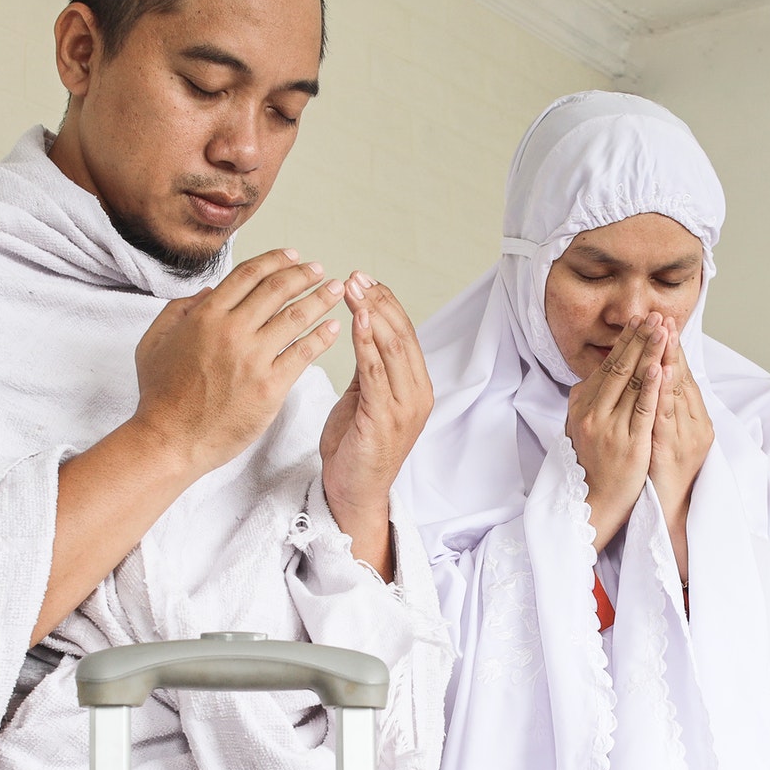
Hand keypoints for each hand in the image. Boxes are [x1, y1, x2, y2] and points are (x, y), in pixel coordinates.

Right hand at [130, 248, 342, 476]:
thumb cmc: (160, 395)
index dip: (275, 261)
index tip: (292, 257)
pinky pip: (303, 354)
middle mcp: (232, 331)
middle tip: (318, 270)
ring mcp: (252, 358)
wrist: (170, 439)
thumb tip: (208, 291)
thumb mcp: (154, 341)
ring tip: (336, 291)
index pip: (248, 275)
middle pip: (277, 290)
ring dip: (320, 299)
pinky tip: (334, 328)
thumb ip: (179, 309)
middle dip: (303, 276)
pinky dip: (322, 337)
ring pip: (296, 318)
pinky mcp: (270, 386)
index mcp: (206, 316)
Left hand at [320, 275, 432, 578]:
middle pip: (402, 335)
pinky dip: (366, 343)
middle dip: (378, 301)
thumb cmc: (355, 447)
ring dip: (372, 314)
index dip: (386, 303)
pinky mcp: (385, 418)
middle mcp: (417, 393)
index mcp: (415, 386)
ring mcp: (404, 407)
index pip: (405, 333)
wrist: (353, 492)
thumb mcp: (364, 398)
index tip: (363, 279)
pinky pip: (376, 372)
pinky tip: (356, 321)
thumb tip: (363, 329)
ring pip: (393, 348)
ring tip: (352, 289)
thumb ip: (370, 368)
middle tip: (355, 277)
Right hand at [564, 314, 665, 550]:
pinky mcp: (630, 443)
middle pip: (620, 367)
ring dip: (649, 353)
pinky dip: (652, 387)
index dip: (626, 341)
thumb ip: (589, 399)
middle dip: (640, 338)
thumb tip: (594, 373)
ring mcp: (611, 428)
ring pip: (633, 383)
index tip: (640, 320)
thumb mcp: (581, 426)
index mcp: (582, 404)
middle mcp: (593, 412)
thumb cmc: (591, 462)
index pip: (608, 365)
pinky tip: (660, 366)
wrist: (593, 502)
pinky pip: (643, 410)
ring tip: (662, 329)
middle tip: (655, 314)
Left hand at [647, 330, 712, 513]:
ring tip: (665, 335)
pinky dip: (664, 394)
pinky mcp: (672, 452)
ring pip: (678, 394)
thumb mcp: (667, 435)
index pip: (682, 377)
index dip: (673, 349)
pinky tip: (661, 373)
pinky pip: (666, 418)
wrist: (668, 514)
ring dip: (671, 362)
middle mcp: (695, 426)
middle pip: (683, 379)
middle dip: (672, 347)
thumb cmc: (664, 473)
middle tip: (665, 317)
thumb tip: (658, 378)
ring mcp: (685, 438)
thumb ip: (665, 408)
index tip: (664, 322)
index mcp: (695, 420)